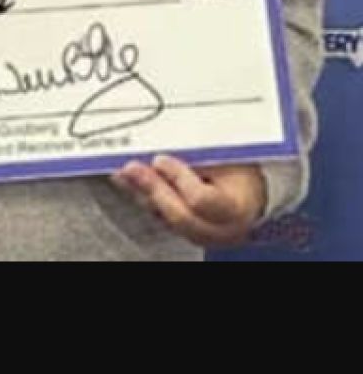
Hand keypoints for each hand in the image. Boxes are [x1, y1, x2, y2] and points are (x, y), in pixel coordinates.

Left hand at [111, 155, 266, 247]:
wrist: (250, 192)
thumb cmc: (240, 169)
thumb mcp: (226, 155)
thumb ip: (197, 151)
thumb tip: (166, 138)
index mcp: (236, 207)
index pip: (203, 200)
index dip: (179, 179)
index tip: (160, 159)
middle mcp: (221, 229)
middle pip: (181, 216)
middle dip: (153, 189)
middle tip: (131, 168)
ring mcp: (203, 234)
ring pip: (166, 219)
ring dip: (141, 194)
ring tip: (124, 173)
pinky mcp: (185, 232)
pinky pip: (161, 218)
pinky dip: (144, 198)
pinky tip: (129, 182)